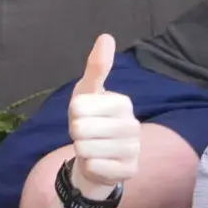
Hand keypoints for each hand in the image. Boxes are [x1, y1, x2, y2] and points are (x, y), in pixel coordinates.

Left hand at [67, 34, 138, 195]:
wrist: (100, 157)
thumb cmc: (92, 121)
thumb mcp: (89, 93)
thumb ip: (97, 67)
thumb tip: (106, 36)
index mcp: (123, 103)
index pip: (79, 107)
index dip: (74, 113)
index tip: (84, 117)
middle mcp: (133, 125)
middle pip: (81, 129)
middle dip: (77, 133)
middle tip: (87, 134)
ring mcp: (133, 149)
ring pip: (86, 148)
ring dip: (83, 150)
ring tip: (93, 147)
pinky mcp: (129, 170)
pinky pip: (95, 166)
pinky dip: (90, 165)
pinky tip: (99, 162)